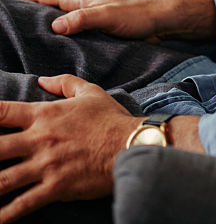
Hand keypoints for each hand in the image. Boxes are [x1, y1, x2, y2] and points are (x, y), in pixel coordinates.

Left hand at [0, 76, 131, 219]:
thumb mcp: (89, 92)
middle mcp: (39, 139)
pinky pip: (22, 204)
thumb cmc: (109, 119)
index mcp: (45, 114)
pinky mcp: (54, 188)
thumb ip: (64, 82)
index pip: (4, 111)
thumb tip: (43, 79)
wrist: (128, 145)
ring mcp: (45, 165)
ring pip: (3, 179)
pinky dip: (5, 214)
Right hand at [9, 0, 215, 42]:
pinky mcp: (94, 30)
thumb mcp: (107, 17)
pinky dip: (57, 36)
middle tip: (8, 21)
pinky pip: (69, 32)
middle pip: (47, 6)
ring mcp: (87, 18)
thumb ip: (82, 20)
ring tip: (23, 36)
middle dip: (28, 9)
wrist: (158, 22)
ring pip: (58, 19)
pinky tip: (52, 49)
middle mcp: (80, 6)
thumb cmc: (135, 16)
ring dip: (42, 24)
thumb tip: (53, 25)